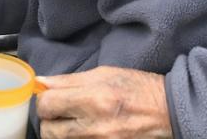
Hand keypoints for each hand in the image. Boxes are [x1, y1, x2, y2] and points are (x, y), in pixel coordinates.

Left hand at [36, 66, 171, 138]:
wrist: (165, 111)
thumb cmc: (135, 87)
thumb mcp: (103, 73)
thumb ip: (69, 80)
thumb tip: (41, 83)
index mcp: (94, 99)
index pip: (47, 105)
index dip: (44, 100)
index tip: (51, 97)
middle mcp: (94, 127)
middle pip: (48, 131)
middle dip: (49, 119)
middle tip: (60, 110)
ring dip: (60, 132)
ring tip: (73, 121)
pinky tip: (83, 130)